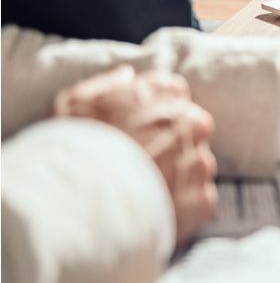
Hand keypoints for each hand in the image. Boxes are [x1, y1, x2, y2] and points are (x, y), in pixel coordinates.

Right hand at [54, 66, 217, 245]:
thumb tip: (128, 76)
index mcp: (160, 94)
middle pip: (194, 125)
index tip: (143, 126)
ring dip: (181, 172)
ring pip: (199, 162)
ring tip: (148, 186)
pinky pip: (201, 196)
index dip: (159, 109)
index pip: (174, 90)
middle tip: (146, 159)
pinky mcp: (202, 197)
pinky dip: (185, 203)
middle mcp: (187, 121)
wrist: (83, 203)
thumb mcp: (74, 104)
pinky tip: (157, 207)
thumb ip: (106, 85)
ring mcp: (197, 160)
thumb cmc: (74, 150)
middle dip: (175, 140)